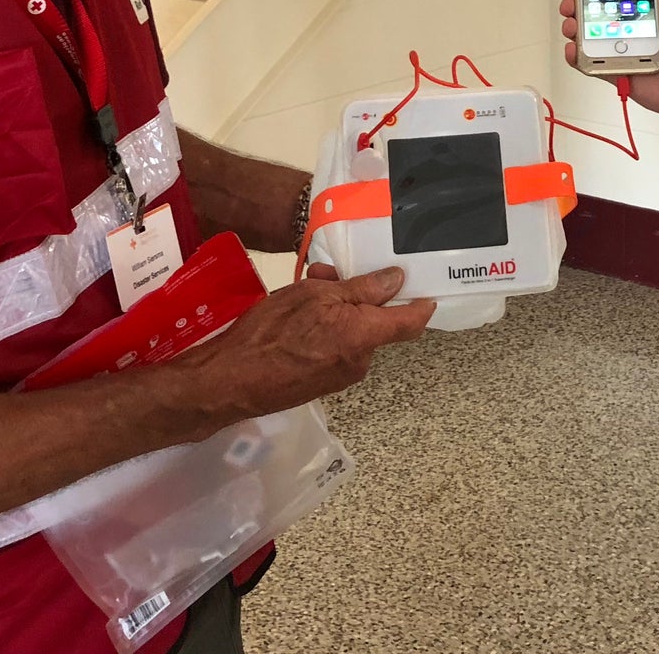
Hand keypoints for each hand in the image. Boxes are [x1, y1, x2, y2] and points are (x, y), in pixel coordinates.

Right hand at [192, 265, 433, 416]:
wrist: (231, 380)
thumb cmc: (271, 331)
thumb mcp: (314, 295)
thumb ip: (360, 288)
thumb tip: (396, 280)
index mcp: (364, 337)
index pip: (410, 323)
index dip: (422, 305)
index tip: (427, 289)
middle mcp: (359, 361)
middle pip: (374, 323)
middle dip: (355, 296)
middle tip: (325, 274)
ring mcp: (340, 376)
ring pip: (351, 333)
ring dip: (335, 309)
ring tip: (302, 290)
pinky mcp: (321, 383)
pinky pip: (334, 348)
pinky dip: (324, 329)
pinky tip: (294, 317)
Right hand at [559, 0, 658, 120]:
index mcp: (645, 10)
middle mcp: (630, 28)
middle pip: (596, 12)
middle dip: (579, 4)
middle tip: (572, 2)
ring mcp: (620, 50)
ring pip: (588, 36)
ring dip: (574, 28)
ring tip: (572, 26)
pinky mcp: (614, 71)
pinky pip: (590, 63)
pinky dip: (577, 56)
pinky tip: (574, 50)